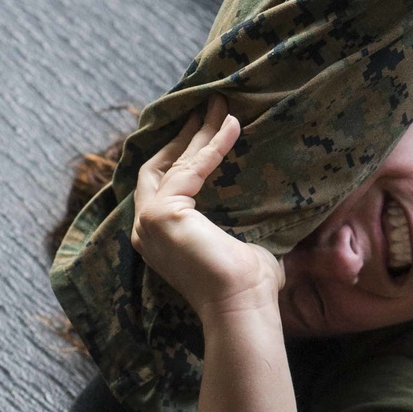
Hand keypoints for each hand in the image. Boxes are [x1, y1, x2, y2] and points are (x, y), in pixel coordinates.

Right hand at [131, 95, 282, 321]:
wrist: (242, 307)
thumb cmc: (248, 284)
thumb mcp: (238, 239)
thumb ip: (235, 215)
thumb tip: (267, 195)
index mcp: (159, 235)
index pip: (164, 181)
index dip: (181, 150)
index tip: (202, 123)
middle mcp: (146, 228)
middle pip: (161, 165)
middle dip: (184, 133)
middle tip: (207, 105)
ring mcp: (149, 222)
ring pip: (174, 162)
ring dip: (200, 131)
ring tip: (221, 104)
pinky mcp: (162, 215)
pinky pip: (190, 169)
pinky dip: (213, 145)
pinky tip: (232, 126)